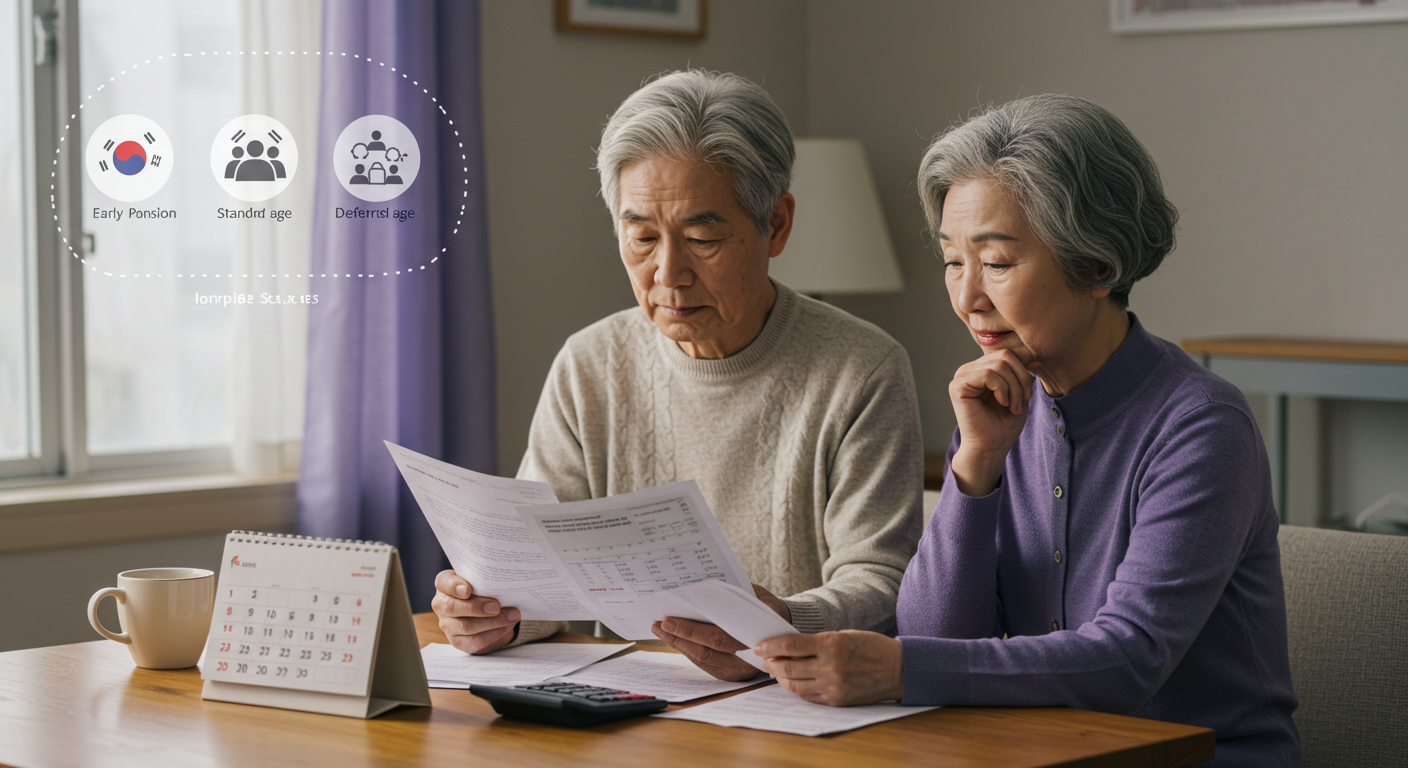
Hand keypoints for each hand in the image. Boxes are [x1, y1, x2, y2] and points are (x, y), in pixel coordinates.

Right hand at [431, 570, 520, 654]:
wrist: (484, 612)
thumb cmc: (483, 590)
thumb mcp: (482, 581)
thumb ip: (485, 581)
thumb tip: (504, 584)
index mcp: (445, 584)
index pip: (444, 582)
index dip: (454, 586)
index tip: (468, 590)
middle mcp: (441, 605)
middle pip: (452, 607)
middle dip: (477, 608)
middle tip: (497, 606)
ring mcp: (447, 625)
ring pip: (466, 626)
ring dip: (492, 622)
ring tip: (512, 616)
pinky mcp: (458, 641)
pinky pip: (475, 641)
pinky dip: (494, 634)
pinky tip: (507, 627)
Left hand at [651, 583, 788, 681]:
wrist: (785, 628)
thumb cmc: (767, 607)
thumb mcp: (757, 595)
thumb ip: (735, 595)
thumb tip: (700, 589)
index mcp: (756, 638)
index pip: (718, 637)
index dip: (691, 630)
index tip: (669, 620)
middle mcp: (748, 661)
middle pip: (706, 652)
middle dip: (679, 637)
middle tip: (659, 624)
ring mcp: (740, 671)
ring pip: (703, 661)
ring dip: (679, 645)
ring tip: (661, 630)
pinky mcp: (732, 675)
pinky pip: (706, 665)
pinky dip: (688, 651)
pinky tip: (675, 639)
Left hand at [753, 630, 902, 706]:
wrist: (898, 669)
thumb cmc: (871, 647)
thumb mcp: (843, 635)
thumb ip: (817, 642)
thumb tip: (788, 647)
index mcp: (832, 644)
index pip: (790, 646)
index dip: (770, 646)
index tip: (758, 646)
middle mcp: (831, 667)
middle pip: (788, 668)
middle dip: (771, 663)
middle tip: (763, 659)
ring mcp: (834, 686)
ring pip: (795, 685)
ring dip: (781, 678)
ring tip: (776, 670)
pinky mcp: (837, 701)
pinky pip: (808, 697)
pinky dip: (796, 689)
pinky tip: (792, 681)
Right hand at [948, 349, 1033, 495]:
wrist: (990, 447)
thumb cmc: (1003, 425)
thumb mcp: (1019, 395)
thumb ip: (1023, 376)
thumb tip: (1034, 358)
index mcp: (981, 369)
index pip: (1007, 354)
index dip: (1023, 372)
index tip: (1028, 396)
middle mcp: (968, 369)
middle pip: (1004, 356)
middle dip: (1020, 379)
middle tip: (1023, 402)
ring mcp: (961, 376)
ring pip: (998, 364)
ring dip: (1014, 388)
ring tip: (1013, 407)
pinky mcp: (958, 386)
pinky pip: (989, 375)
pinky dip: (1002, 389)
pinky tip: (1003, 403)